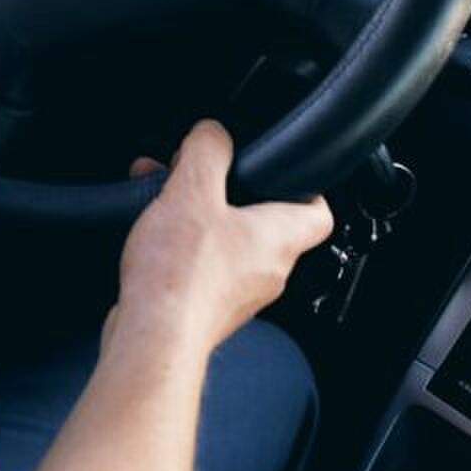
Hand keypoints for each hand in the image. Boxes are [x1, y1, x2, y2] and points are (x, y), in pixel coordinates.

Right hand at [109, 121, 332, 357]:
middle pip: (263, 223)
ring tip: (163, 199)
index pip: (318, 212)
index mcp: (279, 238)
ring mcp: (239, 295)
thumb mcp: (192, 191)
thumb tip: (213, 132)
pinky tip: (151, 236)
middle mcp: (268, 271)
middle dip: (227, 194)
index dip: (305, 186)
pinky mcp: (208, 310)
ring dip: (199, 217)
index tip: (282, 170)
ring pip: (228, 244)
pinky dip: (182, 247)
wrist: (153, 338)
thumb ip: (207, 151)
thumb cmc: (180, 276)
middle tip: (199, 177)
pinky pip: (203, 268)